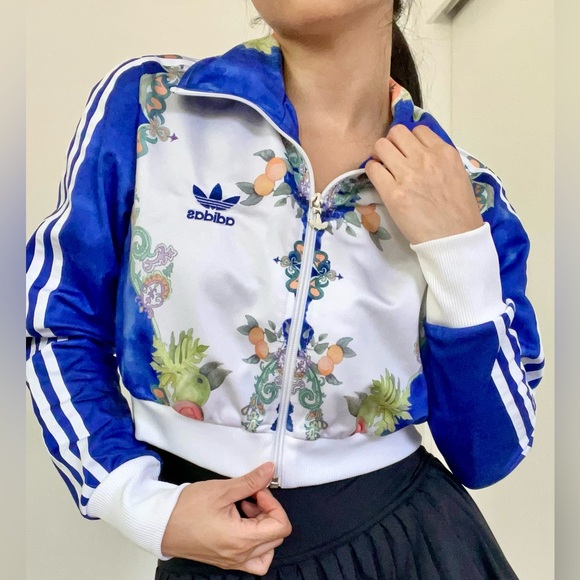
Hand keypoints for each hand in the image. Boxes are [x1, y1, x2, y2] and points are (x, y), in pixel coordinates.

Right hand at [161, 462, 291, 574]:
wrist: (161, 524)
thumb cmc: (187, 508)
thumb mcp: (222, 490)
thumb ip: (250, 481)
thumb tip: (270, 471)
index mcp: (241, 540)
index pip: (280, 527)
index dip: (274, 504)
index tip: (258, 492)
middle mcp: (240, 556)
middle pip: (276, 537)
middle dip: (268, 512)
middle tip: (251, 496)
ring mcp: (233, 561)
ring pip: (267, 550)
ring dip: (264, 527)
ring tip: (246, 510)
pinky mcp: (226, 560)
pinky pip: (253, 558)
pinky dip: (256, 542)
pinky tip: (242, 523)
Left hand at [365, 124, 482, 244]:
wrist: (454, 238)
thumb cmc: (458, 211)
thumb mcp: (457, 174)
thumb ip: (438, 160)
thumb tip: (417, 152)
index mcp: (444, 153)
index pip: (418, 130)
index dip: (410, 140)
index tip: (407, 152)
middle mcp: (425, 158)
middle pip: (396, 133)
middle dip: (392, 143)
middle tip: (392, 158)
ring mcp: (407, 175)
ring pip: (381, 146)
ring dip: (380, 155)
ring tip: (384, 168)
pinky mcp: (392, 193)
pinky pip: (373, 168)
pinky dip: (373, 171)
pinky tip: (379, 180)